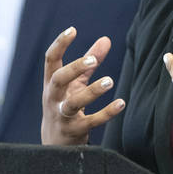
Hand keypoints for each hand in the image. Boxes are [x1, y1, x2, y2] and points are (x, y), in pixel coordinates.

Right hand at [40, 27, 123, 144]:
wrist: (55, 143)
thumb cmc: (65, 105)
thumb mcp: (75, 84)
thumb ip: (89, 63)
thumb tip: (106, 39)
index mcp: (51, 82)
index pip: (50, 60)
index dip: (59, 44)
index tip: (73, 30)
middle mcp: (53, 97)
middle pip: (58, 79)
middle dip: (75, 68)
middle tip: (94, 60)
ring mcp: (62, 115)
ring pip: (73, 103)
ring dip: (91, 92)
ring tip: (109, 81)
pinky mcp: (74, 131)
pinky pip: (91, 122)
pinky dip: (107, 113)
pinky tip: (121, 103)